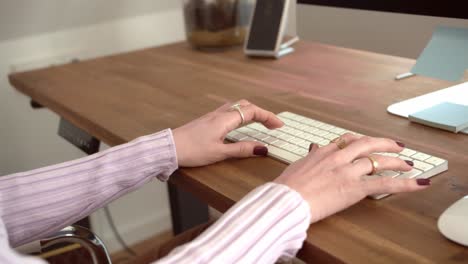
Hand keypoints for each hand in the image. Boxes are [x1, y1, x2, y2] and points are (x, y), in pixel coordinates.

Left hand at [172, 100, 283, 166]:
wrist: (169, 147)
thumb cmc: (192, 151)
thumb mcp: (220, 153)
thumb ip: (242, 149)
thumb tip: (262, 148)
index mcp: (225, 119)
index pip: (252, 111)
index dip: (268, 117)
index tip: (279, 125)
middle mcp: (220, 114)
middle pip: (245, 106)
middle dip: (261, 113)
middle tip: (271, 125)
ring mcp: (212, 116)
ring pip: (236, 107)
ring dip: (250, 112)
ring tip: (259, 123)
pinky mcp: (206, 120)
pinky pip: (228, 111)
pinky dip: (240, 115)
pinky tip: (238, 125)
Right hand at [274, 134, 430, 222]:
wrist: (286, 199)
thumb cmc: (287, 186)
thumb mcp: (297, 166)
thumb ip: (310, 157)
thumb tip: (313, 148)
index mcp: (323, 152)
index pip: (347, 140)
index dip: (361, 141)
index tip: (367, 142)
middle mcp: (338, 157)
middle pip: (367, 144)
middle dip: (385, 144)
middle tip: (397, 146)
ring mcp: (348, 171)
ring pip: (378, 161)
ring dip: (397, 163)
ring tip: (409, 164)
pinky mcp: (355, 187)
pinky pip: (384, 184)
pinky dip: (405, 184)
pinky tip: (418, 183)